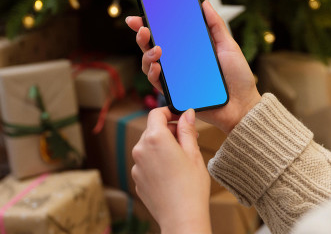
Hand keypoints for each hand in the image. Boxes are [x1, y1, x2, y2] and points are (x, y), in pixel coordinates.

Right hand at [126, 0, 261, 133]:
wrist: (244, 104)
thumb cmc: (237, 76)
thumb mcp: (228, 45)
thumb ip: (215, 25)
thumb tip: (203, 2)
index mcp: (188, 49)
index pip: (165, 34)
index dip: (149, 24)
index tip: (140, 13)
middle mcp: (178, 63)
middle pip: (152, 47)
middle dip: (142, 35)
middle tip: (143, 28)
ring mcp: (175, 78)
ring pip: (150, 65)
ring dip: (147, 54)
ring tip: (156, 48)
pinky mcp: (176, 95)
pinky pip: (158, 84)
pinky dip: (154, 73)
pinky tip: (157, 66)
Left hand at [131, 108, 211, 233]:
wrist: (182, 218)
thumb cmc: (191, 187)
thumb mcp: (193, 153)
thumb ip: (187, 130)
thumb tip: (187, 113)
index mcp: (155, 138)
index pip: (156, 114)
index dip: (169, 112)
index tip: (180, 117)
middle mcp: (140, 150)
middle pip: (152, 130)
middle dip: (169, 131)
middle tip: (188, 140)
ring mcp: (136, 166)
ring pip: (148, 147)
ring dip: (162, 147)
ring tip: (181, 159)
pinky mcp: (137, 179)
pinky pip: (146, 163)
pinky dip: (156, 162)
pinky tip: (171, 174)